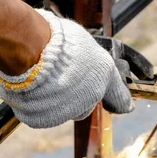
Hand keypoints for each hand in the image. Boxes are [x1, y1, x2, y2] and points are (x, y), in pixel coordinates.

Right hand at [0, 9, 133, 128]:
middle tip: (61, 77)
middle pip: (85, 106)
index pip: (120, 97)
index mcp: (104, 74)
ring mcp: (67, 111)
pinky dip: (36, 104)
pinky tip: (31, 86)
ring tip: (42, 77)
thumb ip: (90, 59)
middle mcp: (89, 97)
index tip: (125, 107)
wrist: (31, 49)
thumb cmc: (56, 38)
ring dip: (55, 99)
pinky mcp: (44, 119)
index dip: (121, 102)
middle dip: (76, 96)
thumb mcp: (83, 41)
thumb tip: (87, 61)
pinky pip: (41, 114)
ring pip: (62, 110)